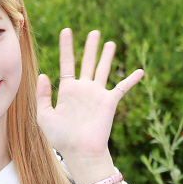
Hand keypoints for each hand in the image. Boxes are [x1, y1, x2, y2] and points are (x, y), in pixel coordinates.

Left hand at [35, 28, 143, 161]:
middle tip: (94, 32)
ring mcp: (97, 94)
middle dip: (90, 47)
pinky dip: (132, 79)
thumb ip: (42, 95)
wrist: (80, 152)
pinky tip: (140, 71)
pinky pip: (122, 87)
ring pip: (103, 69)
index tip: (66, 30)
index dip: (66, 47)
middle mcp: (83, 89)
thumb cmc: (61, 138)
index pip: (67, 64)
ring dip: (107, 56)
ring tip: (110, 43)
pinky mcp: (109, 102)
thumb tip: (43, 75)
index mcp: (67, 91)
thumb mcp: (44, 116)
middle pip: (87, 62)